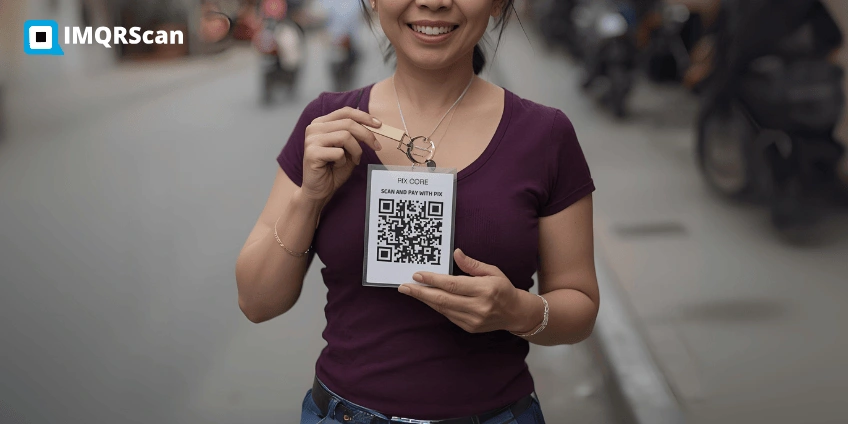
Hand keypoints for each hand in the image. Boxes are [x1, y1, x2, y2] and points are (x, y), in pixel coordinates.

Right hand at [301, 107, 382, 203]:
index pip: (345, 111)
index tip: (379, 124)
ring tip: (353, 160)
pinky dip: (344, 161)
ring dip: (356, 151)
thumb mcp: (348, 148)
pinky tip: (337, 166)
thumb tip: (374, 124)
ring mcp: (311, 139)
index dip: (364, 116)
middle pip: (348, 123)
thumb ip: (355, 135)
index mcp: (321, 123)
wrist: (319, 191)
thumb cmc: (334, 170)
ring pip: (345, 136)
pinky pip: (338, 152)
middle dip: (367, 135)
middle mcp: (314, 128)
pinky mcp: (312, 153)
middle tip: (377, 147)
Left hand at [398, 249, 530, 333]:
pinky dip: (436, 306)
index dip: (432, 280)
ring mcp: (473, 320)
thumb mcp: (492, 271)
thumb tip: (456, 253)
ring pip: (443, 308)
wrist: (515, 313)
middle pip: (443, 299)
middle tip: (403, 287)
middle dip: (420, 292)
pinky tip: (427, 298)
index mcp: (485, 289)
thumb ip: (472, 264)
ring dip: (425, 299)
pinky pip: (448, 315)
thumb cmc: (503, 288)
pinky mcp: (469, 327)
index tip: (417, 275)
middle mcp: (478, 306)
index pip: (452, 284)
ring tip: (411, 291)